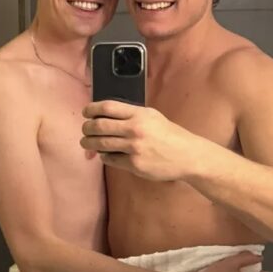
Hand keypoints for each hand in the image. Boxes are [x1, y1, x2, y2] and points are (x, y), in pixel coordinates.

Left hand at [81, 100, 204, 181]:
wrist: (187, 155)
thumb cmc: (170, 135)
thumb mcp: (152, 117)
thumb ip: (131, 115)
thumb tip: (105, 116)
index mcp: (140, 114)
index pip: (108, 107)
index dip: (92, 109)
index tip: (86, 112)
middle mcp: (135, 129)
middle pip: (99, 126)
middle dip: (87, 128)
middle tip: (85, 130)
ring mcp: (133, 148)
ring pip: (100, 144)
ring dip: (89, 143)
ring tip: (87, 143)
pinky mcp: (134, 164)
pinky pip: (110, 159)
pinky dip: (104, 156)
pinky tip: (105, 154)